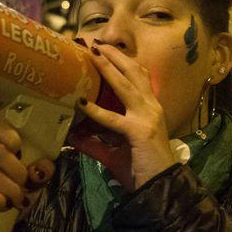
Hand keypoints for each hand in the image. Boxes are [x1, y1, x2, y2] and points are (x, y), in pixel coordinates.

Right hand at [0, 117, 54, 226]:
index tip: (19, 152)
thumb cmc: (4, 197)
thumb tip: (44, 167)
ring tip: (17, 199)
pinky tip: (3, 206)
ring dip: (11, 190)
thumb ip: (37, 172)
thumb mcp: (25, 183)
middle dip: (18, 171)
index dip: (10, 136)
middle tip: (23, 185)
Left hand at [77, 43, 175, 189]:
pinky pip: (113, 119)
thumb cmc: (141, 170)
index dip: (123, 62)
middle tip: (97, 43)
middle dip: (116, 56)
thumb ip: (93, 143)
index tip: (106, 50)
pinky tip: (81, 103)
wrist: (160, 188)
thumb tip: (71, 135)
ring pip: (127, 86)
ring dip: (109, 69)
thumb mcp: (112, 153)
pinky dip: (96, 111)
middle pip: (134, 73)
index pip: (139, 78)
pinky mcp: (139, 132)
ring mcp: (147, 118)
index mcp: (149, 109)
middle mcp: (151, 108)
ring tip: (93, 55)